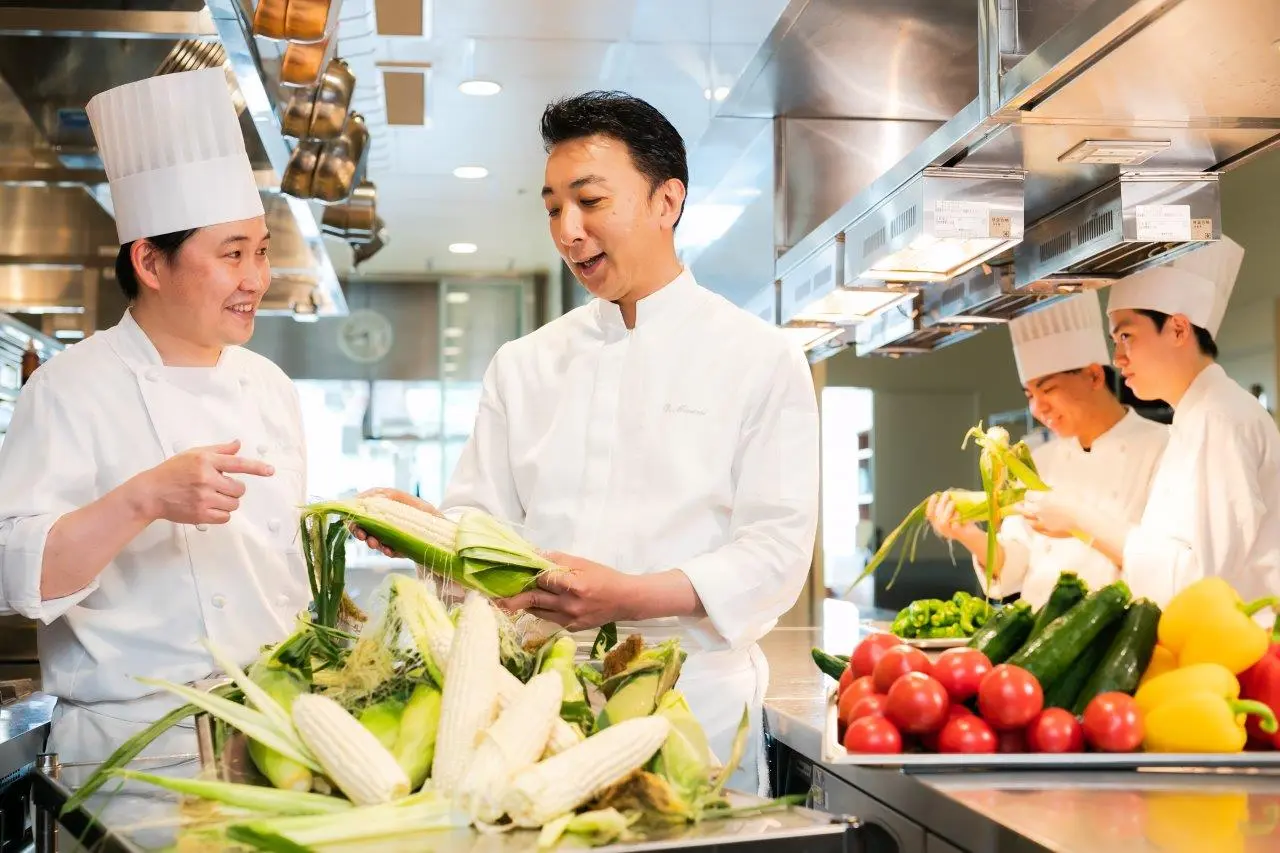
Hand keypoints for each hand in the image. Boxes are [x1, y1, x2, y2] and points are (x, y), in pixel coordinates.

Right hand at [134, 439, 272, 524]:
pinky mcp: (200, 515)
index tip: (270, 471)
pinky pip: (225, 517)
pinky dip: (221, 514)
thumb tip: (238, 445)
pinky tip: (209, 507)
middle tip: (219, 487)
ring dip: (228, 502)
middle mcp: (206, 479)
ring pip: (234, 504)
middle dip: (234, 489)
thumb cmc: (172, 471)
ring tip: (212, 497)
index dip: (257, 468)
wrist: (151, 493)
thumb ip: (219, 450)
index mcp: (206, 461)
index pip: (238, 464)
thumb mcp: (194, 454)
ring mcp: (203, 498)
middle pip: (239, 489)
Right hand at [351, 488, 441, 556]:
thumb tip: (376, 496)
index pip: (361, 508)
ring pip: (371, 539)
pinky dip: (387, 550)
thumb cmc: (424, 512)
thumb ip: (391, 497)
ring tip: (375, 543)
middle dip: (358, 530)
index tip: (353, 518)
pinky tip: (390, 550)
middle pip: (361, 525)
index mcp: (382, 506)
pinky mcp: (394, 548)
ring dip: (371, 542)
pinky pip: (387, 550)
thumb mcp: (407, 499)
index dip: (354, 513)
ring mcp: (386, 536)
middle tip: (361, 535)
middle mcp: (381, 521)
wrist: (441, 531)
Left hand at [495, 551, 637, 630]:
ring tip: (508, 600)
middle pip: (533, 599)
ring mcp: (569, 619)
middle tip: (494, 598)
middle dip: (512, 598)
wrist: (626, 601)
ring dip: (524, 604)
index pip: (542, 579)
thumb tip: (535, 555)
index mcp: (573, 585)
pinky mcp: (571, 628)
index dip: (529, 575)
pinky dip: (541, 610)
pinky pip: (549, 619)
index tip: (514, 573)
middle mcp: (569, 605)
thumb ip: (558, 560)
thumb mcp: (583, 562)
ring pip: (537, 611)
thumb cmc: (605, 577)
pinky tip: (536, 604)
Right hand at [926, 492, 977, 540]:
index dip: (930, 505)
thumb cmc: (963, 522)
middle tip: (946, 494)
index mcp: (937, 524)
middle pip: (937, 516)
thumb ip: (949, 506)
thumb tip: (948, 493)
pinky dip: (956, 518)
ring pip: (943, 522)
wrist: (974, 537)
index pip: (930, 514)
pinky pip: (955, 526)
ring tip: (952, 502)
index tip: (935, 495)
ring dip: (947, 510)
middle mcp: (941, 529)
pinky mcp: (958, 534)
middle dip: (941, 503)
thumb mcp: (954, 514)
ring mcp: (949, 532)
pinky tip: (959, 512)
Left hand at [1014, 491, 1080, 538]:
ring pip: (1027, 518)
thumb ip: (1051, 491)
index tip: (1031, 494)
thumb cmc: (1075, 501)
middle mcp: (1039, 510)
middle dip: (1023, 504)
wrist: (1082, 517)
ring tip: (1023, 514)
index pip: (1028, 495)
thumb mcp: (1062, 490)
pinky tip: (1031, 524)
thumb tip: (1046, 491)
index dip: (1029, 494)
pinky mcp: (1048, 528)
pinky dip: (1032, 524)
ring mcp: (1043, 520)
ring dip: (1025, 515)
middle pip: (1025, 507)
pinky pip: (1035, 527)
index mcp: (1042, 498)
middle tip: (1020, 504)